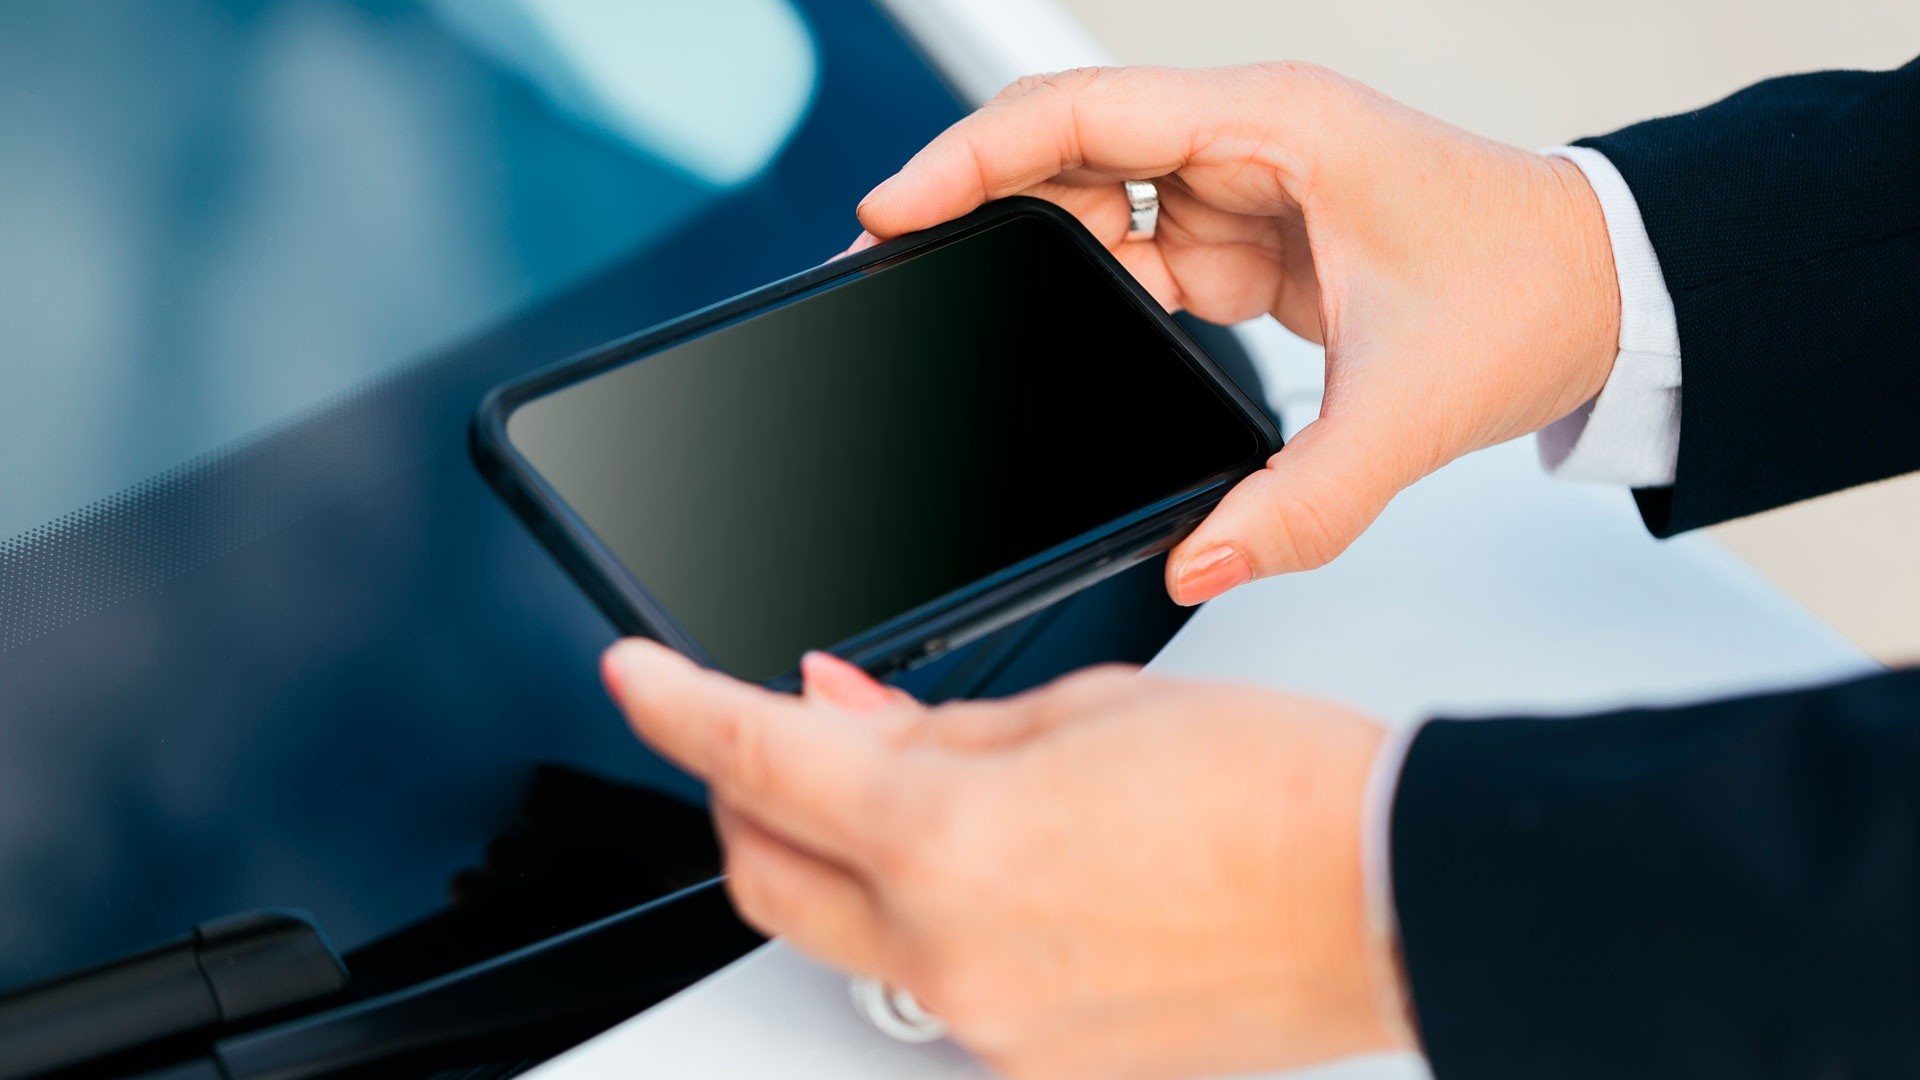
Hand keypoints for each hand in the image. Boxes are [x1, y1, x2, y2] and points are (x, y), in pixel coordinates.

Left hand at [604, 639, 1409, 1078]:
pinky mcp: (1034, 1062)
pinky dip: (928, 916)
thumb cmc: (1266, 787)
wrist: (1381, 890)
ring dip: (843, 858)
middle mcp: (946, 948)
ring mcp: (988, 1021)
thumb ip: (930, 724)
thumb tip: (842, 711)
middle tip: (765, 734)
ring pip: (847, 934)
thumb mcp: (1078, 709)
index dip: (675, 705)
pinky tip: (994, 865)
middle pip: (763, 873)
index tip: (638, 677)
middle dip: (740, 794)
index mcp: (945, 837)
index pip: (755, 757)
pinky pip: (934, 981)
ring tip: (917, 791)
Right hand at [851, 63, 1619, 603]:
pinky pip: (1139, 252)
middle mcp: (1247, 142)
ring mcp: (1244, 188)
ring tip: (966, 319)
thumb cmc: (1531, 292)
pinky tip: (1066, 342)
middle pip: (1065, 150)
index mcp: (1276, 129)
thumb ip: (1300, 505)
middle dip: (974, 206)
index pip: (1080, 114)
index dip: (968, 158)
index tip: (890, 211)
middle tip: (893, 270)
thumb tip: (1196, 563)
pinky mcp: (1249, 241)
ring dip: (1038, 259)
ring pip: (1094, 202)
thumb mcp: (1409, 411)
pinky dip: (1097, 297)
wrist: (1608, 294)